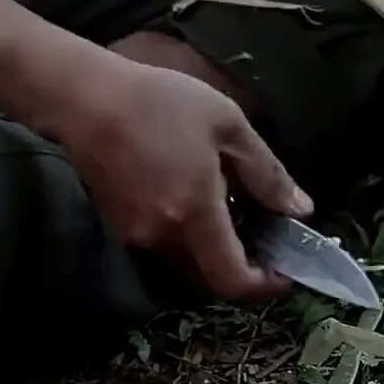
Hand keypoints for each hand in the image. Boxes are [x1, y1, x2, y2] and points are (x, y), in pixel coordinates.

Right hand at [53, 55, 313, 300]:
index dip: (264, 287)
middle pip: (210, 276)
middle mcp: (161, 237)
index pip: (232, 280)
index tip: (286, 271)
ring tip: (231, 209)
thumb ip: (267, 173)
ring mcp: (135, 234)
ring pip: (185, 261)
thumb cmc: (160, 102)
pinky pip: (163, 244)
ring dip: (213, 249)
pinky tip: (193, 198)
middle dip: (241, 265)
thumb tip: (300, 211)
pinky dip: (187, 234)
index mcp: (194, 214)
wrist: (83, 97)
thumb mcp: (227, 125)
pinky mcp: (118, 225)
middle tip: (266, 235)